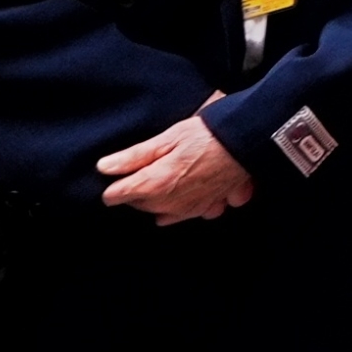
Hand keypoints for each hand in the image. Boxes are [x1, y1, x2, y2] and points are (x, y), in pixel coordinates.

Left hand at [96, 116, 254, 223]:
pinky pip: (184, 216)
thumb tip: (103, 167)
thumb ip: (134, 156)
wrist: (248, 143)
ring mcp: (189, 209)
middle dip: (135, 190)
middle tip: (143, 169)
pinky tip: (183, 196)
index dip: (114, 186)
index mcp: (155, 184)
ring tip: (162, 180)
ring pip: (159, 212)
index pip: (117, 194)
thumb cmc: (208, 135)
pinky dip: (179, 209)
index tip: (114, 178)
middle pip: (138, 204)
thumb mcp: (168, 137)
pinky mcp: (207, 208)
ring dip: (155, 200)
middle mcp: (169, 203)